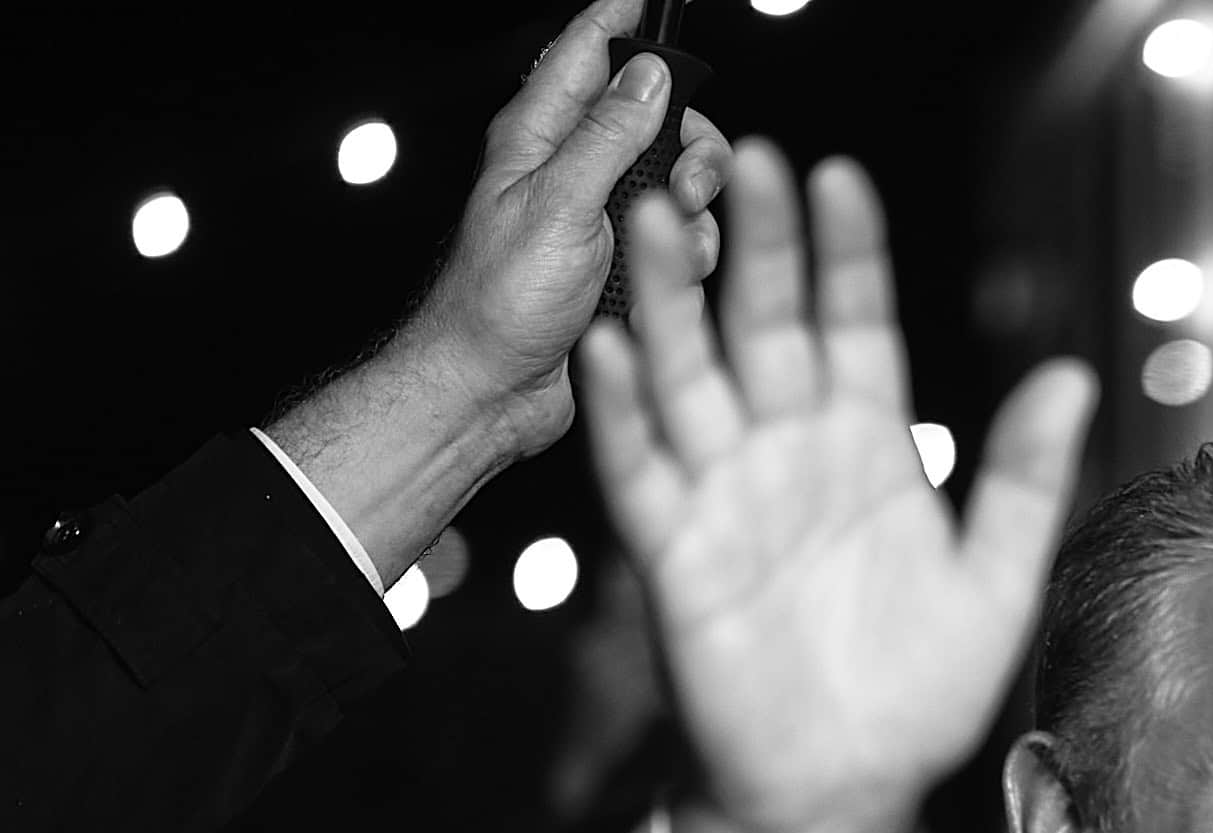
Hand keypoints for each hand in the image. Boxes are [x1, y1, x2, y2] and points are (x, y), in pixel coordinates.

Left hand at [408, 0, 733, 458]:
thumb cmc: (500, 303)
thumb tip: (648, 74)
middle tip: (686, 185)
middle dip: (689, 147)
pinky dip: (685, 260)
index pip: (584, 50)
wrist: (494, 389)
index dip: (621, 18)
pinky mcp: (619, 265)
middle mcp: (570, 170)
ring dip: (691, 214)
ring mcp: (597, 219)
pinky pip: (677, 243)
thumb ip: (608, 135)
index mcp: (540, 137)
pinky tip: (667, 284)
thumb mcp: (560, 205)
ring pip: (677, 185)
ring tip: (671, 248)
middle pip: (655, 120)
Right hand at [581, 140, 1095, 832]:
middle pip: (767, 328)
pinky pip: (642, 475)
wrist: (847, 790)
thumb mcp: (997, 582)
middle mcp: (792, 456)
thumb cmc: (921, 690)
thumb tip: (1075, 376)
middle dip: (757, 248)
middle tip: (748, 161)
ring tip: (655, 217)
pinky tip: (610, 348)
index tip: (840, 179)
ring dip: (668, 301)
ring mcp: (728, 500)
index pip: (856, 327)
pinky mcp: (677, 558)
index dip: (846, 256)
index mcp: (871, 448)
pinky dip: (622, 414)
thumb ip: (1025, 480)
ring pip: (690, 378)